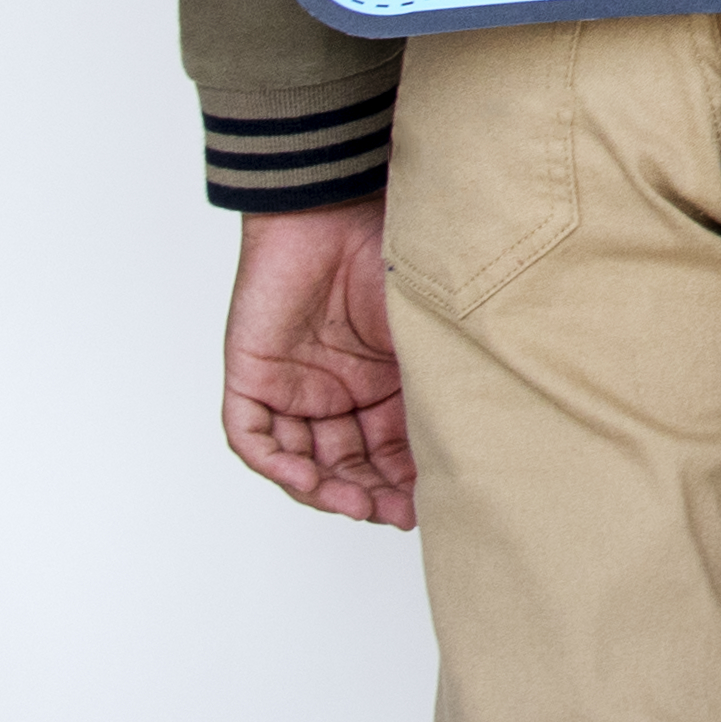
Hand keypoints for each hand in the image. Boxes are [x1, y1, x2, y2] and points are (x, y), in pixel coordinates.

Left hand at [223, 201, 413, 528]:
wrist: (336, 207)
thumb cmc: (393, 254)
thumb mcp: (425, 335)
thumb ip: (435, 387)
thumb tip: (468, 445)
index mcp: (381, 381)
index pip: (391, 447)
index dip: (407, 480)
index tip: (430, 506)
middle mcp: (336, 390)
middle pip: (348, 462)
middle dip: (371, 493)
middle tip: (396, 515)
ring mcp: (291, 386)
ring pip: (302, 459)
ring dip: (327, 488)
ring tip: (359, 503)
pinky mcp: (252, 376)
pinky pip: (253, 438)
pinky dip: (278, 463)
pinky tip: (310, 479)